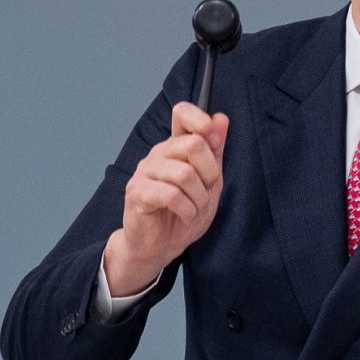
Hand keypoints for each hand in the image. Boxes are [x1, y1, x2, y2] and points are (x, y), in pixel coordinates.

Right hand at [104, 102, 227, 296]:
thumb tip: (221, 118)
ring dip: (199, 198)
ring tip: (194, 209)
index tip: (214, 145)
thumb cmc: (183, 214)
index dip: (203, 122)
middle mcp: (158, 154)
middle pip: (193, 144)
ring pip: (185, 173)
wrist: (159, 247)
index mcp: (175, 146)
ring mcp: (145, 172)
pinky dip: (187, 210)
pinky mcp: (138, 192)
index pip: (183, 112)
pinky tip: (184, 216)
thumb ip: (215, 151)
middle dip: (210, 173)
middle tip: (206, 192)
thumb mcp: (209, 182)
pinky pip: (172, 194)